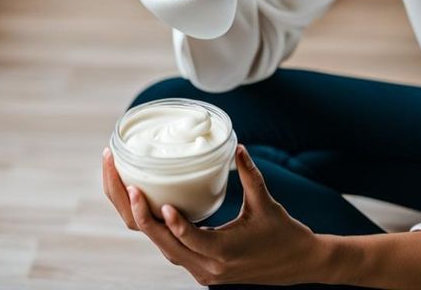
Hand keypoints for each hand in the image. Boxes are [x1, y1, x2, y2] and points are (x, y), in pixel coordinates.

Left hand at [103, 144, 324, 285]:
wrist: (296, 264)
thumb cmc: (284, 234)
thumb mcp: (266, 204)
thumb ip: (251, 176)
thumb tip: (236, 148)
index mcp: (223, 253)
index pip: (190, 240)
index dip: (175, 223)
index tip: (162, 204)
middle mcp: (206, 268)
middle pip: (163, 244)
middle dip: (139, 214)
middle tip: (123, 184)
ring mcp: (201, 271)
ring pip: (162, 248)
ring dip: (142, 221)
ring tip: (125, 191)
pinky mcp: (201, 268)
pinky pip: (172, 248)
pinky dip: (158, 229)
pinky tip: (147, 207)